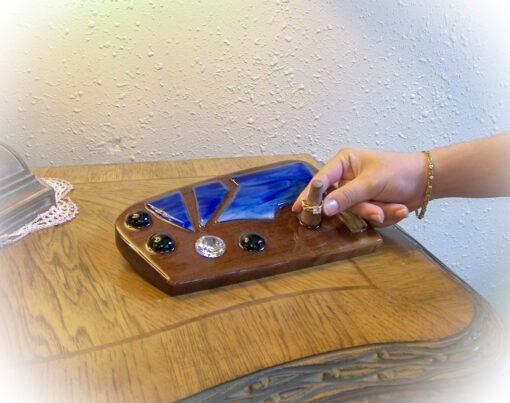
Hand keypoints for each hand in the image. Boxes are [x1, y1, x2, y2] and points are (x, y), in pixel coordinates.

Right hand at [292, 148, 427, 226]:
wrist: (427, 182)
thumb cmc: (400, 172)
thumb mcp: (371, 183)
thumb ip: (346, 196)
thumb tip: (324, 208)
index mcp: (345, 162)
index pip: (321, 179)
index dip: (309, 194)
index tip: (298, 208)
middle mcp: (348, 177)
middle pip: (340, 202)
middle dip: (364, 208)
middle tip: (378, 211)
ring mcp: (358, 192)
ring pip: (356, 212)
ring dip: (377, 212)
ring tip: (396, 206)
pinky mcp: (368, 203)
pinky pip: (367, 217)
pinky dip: (384, 215)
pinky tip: (397, 207)